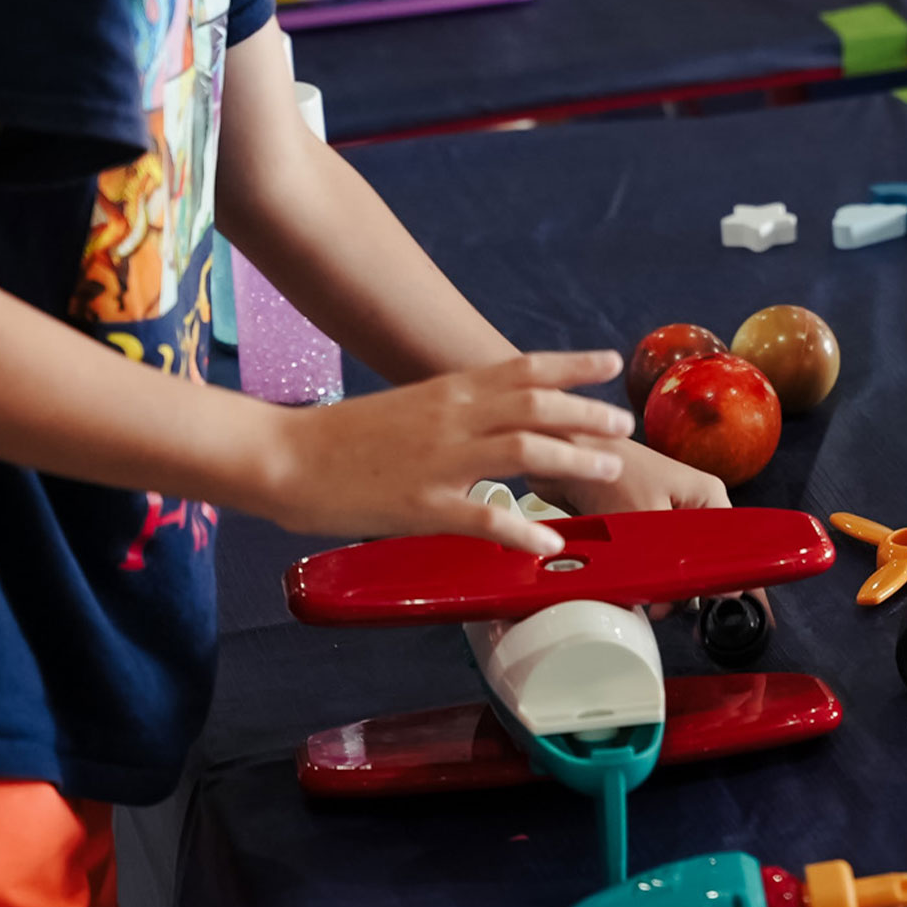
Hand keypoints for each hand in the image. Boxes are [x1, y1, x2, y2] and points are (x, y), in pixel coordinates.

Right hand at [260, 350, 634, 547]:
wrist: (284, 455)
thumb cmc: (344, 437)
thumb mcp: (409, 408)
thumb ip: (454, 410)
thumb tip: (494, 415)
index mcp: (448, 390)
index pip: (523, 368)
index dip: (572, 365)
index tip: (609, 362)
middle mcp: (452, 416)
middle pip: (537, 404)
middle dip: (587, 412)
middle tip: (623, 425)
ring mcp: (439, 460)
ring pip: (524, 449)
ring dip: (573, 458)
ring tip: (608, 472)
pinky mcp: (420, 505)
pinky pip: (483, 518)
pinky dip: (521, 530)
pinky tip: (548, 544)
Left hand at [532, 435, 739, 620]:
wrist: (567, 453)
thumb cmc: (612, 471)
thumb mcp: (647, 519)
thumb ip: (670, 559)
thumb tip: (686, 595)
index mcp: (708, 496)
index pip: (734, 546)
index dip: (727, 578)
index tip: (717, 603)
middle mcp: (693, 506)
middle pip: (705, 559)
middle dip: (689, 587)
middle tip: (671, 607)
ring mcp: (667, 517)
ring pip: (678, 564)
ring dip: (664, 584)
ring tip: (652, 603)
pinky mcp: (642, 526)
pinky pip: (653, 561)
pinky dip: (646, 576)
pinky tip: (636, 590)